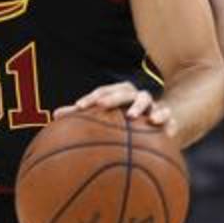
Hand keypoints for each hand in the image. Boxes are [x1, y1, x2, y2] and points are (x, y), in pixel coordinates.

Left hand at [54, 82, 176, 137]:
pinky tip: (164, 131)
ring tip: (134, 116)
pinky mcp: (167, 115)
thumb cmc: (126, 119)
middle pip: (124, 91)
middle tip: (102, 105)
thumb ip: (83, 116)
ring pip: (146, 99)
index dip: (92, 97)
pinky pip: (168, 117)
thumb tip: (55, 116)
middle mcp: (135, 96)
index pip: (104, 91)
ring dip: (140, 105)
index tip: (79, 107)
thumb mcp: (106, 116)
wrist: (157, 121)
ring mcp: (152, 104)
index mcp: (119, 94)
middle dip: (113, 97)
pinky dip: (166, 121)